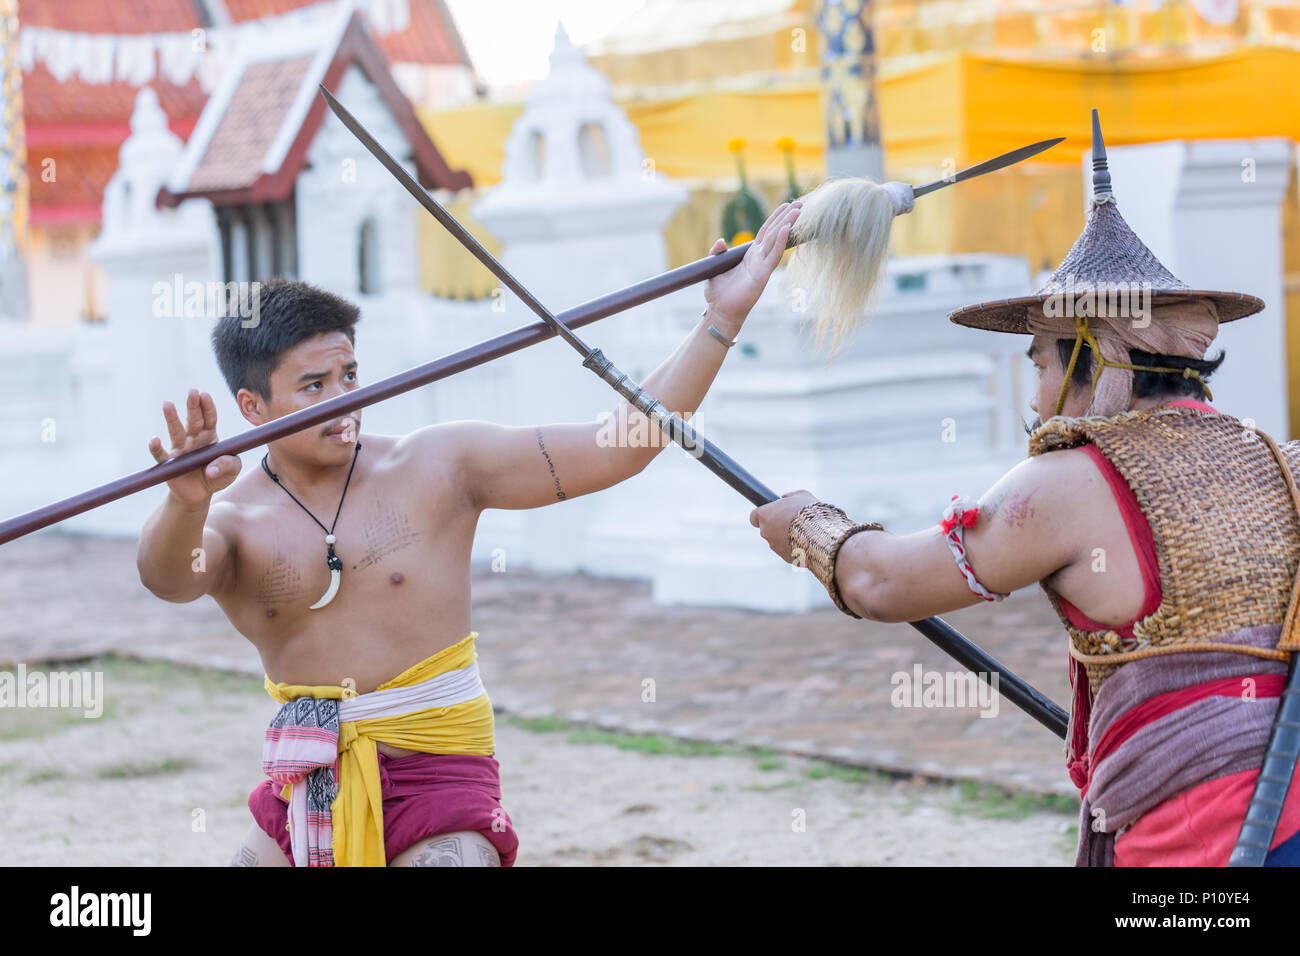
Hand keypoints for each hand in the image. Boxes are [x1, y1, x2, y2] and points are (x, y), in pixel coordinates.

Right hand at [148, 389, 240, 507]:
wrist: (200, 493)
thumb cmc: (219, 474)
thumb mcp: (232, 470)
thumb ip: (229, 465)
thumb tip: (212, 469)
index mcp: (210, 436)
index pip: (210, 418)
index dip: (208, 407)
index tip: (205, 395)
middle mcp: (194, 439)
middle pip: (194, 420)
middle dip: (193, 406)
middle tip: (192, 391)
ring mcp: (180, 449)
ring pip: (176, 432)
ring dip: (172, 418)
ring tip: (168, 404)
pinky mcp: (169, 463)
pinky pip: (161, 455)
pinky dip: (156, 448)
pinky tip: (155, 440)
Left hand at [704, 201, 801, 333]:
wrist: (720, 311)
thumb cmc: (718, 293)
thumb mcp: (715, 267)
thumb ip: (717, 252)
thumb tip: (721, 240)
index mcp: (750, 255)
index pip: (766, 232)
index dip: (776, 218)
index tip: (786, 206)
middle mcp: (759, 258)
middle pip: (775, 232)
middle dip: (787, 217)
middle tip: (800, 204)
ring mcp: (762, 266)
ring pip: (777, 241)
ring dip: (787, 225)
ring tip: (798, 211)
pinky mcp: (762, 275)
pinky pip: (773, 256)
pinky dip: (780, 242)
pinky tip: (786, 229)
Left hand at [749, 489, 817, 563]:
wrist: (821, 535)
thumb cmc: (809, 512)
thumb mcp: (800, 496)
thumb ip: (789, 496)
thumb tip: (785, 498)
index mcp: (764, 515)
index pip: (754, 516)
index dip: (763, 514)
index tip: (772, 513)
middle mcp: (765, 532)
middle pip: (767, 529)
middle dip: (777, 526)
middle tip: (793, 521)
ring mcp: (774, 547)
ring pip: (778, 541)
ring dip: (787, 537)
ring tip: (805, 532)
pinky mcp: (785, 557)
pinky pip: (788, 551)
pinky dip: (795, 547)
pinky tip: (808, 542)